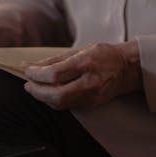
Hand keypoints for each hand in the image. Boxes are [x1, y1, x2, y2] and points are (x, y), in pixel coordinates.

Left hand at [23, 42, 141, 109]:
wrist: (128, 69)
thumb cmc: (104, 55)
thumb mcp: (80, 50)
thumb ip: (55, 59)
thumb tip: (33, 65)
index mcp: (86, 64)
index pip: (55, 74)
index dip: (37, 74)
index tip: (28, 70)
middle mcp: (89, 82)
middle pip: (56, 95)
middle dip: (37, 91)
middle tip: (28, 84)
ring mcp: (91, 96)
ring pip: (60, 104)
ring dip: (43, 97)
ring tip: (35, 88)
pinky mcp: (91, 104)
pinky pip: (67, 106)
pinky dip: (54, 101)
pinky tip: (48, 93)